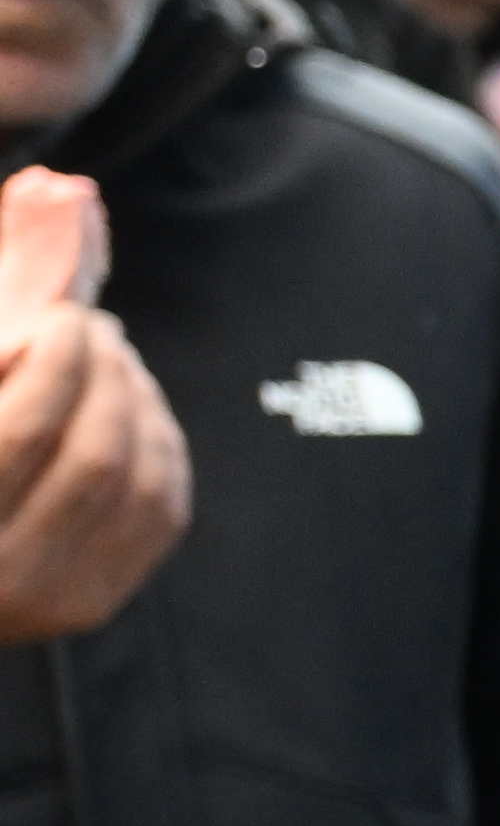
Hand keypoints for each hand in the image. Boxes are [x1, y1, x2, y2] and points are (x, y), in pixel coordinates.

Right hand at [0, 169, 191, 644]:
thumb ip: (1, 348)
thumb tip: (53, 221)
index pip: (18, 432)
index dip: (57, 359)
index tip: (68, 317)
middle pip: (91, 454)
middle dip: (106, 374)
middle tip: (96, 328)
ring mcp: (46, 601)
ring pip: (136, 481)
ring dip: (137, 401)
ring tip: (111, 357)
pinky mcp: (89, 604)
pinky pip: (157, 511)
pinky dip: (158, 444)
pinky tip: (133, 404)